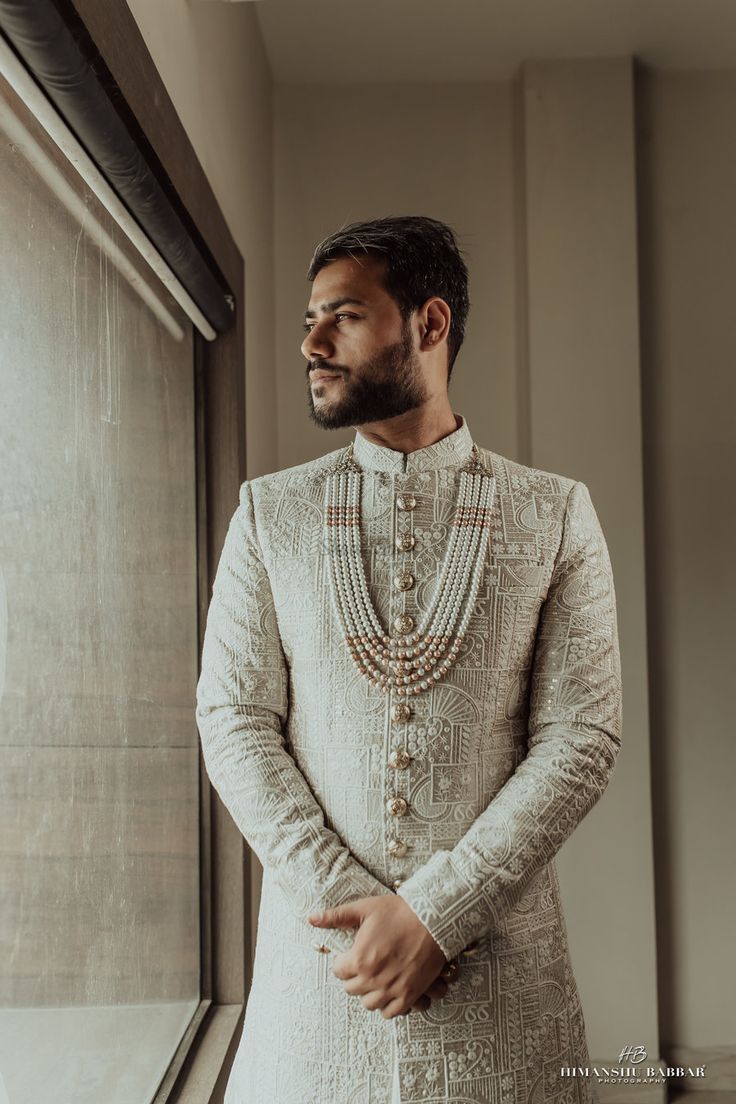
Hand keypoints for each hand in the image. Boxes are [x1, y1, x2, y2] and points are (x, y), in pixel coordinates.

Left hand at [308, 895, 446, 1017]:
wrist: (433, 919)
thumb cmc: (398, 912)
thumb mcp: (365, 909)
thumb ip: (336, 917)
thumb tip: (311, 918)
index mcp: (359, 959)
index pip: (338, 971)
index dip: (343, 961)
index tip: (351, 955)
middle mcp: (373, 979)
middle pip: (351, 989)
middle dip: (355, 977)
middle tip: (365, 964)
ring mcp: (391, 990)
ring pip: (369, 1003)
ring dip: (369, 992)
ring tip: (376, 978)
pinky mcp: (409, 995)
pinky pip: (391, 1013)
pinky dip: (388, 1005)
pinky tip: (389, 991)